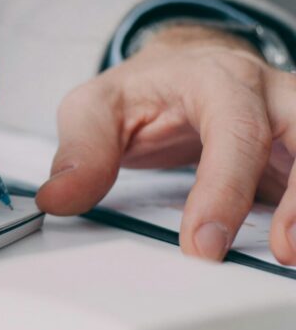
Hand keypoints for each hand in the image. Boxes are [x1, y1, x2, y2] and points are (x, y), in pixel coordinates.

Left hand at [36, 23, 295, 264]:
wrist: (175, 73)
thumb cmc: (139, 92)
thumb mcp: (95, 108)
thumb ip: (81, 152)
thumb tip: (58, 199)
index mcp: (216, 79)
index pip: (234, 129)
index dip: (224, 188)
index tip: (203, 245)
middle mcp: (269, 95)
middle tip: (283, 251)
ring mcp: (294, 122)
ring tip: (291, 256)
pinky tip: (292, 245)